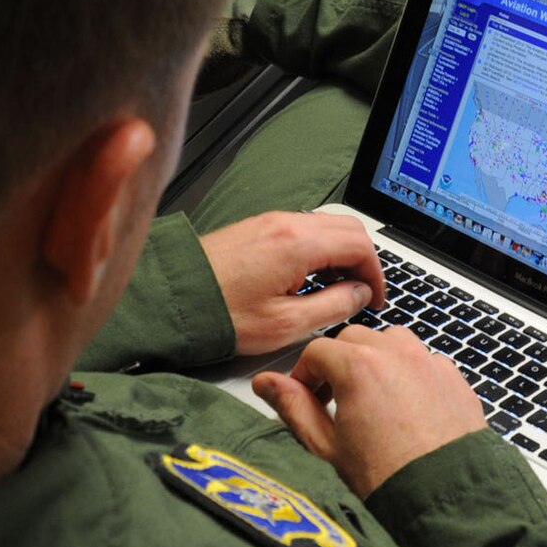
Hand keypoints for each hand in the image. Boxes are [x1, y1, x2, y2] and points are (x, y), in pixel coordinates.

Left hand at [199, 211, 387, 354]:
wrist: (169, 300)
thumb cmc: (218, 315)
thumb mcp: (285, 324)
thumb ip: (333, 306)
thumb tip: (360, 295)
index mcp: (297, 243)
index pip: (360, 244)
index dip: (377, 274)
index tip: (375, 298)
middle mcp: (285, 223)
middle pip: (348, 227)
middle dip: (364, 260)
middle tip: (363, 293)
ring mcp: (269, 221)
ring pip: (326, 226)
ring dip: (341, 254)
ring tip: (337, 290)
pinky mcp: (256, 228)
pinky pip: (302, 230)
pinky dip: (318, 250)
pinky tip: (310, 279)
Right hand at [253, 326, 486, 495]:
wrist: (446, 504)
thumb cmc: (386, 482)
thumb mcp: (326, 449)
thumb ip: (294, 408)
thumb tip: (267, 384)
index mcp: (360, 367)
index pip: (317, 350)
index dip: (303, 374)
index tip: (303, 396)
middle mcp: (398, 355)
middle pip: (355, 339)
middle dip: (338, 363)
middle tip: (332, 399)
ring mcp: (431, 365)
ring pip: (393, 343)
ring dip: (376, 360)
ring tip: (370, 399)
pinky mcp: (456, 381)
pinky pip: (425, 362)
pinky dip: (410, 374)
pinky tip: (405, 409)